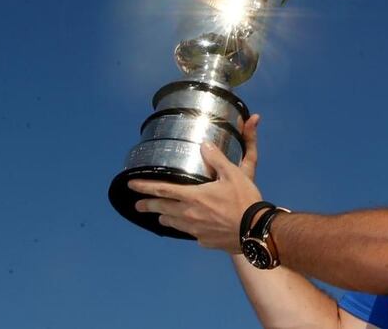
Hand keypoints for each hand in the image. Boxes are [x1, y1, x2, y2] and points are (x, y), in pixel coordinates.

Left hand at [128, 114, 262, 252]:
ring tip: (161, 216)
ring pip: (173, 223)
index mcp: (193, 196)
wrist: (255, 231)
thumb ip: (216, 159)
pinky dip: (187, 227)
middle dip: (148, 205)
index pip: (162, 190)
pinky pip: (190, 233)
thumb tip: (205, 145)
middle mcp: (189, 215)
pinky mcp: (204, 241)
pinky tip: (192, 226)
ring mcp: (196, 231)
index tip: (131, 185)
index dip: (144, 187)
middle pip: (161, 209)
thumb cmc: (245, 201)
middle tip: (137, 205)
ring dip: (165, 217)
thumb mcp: (233, 174)